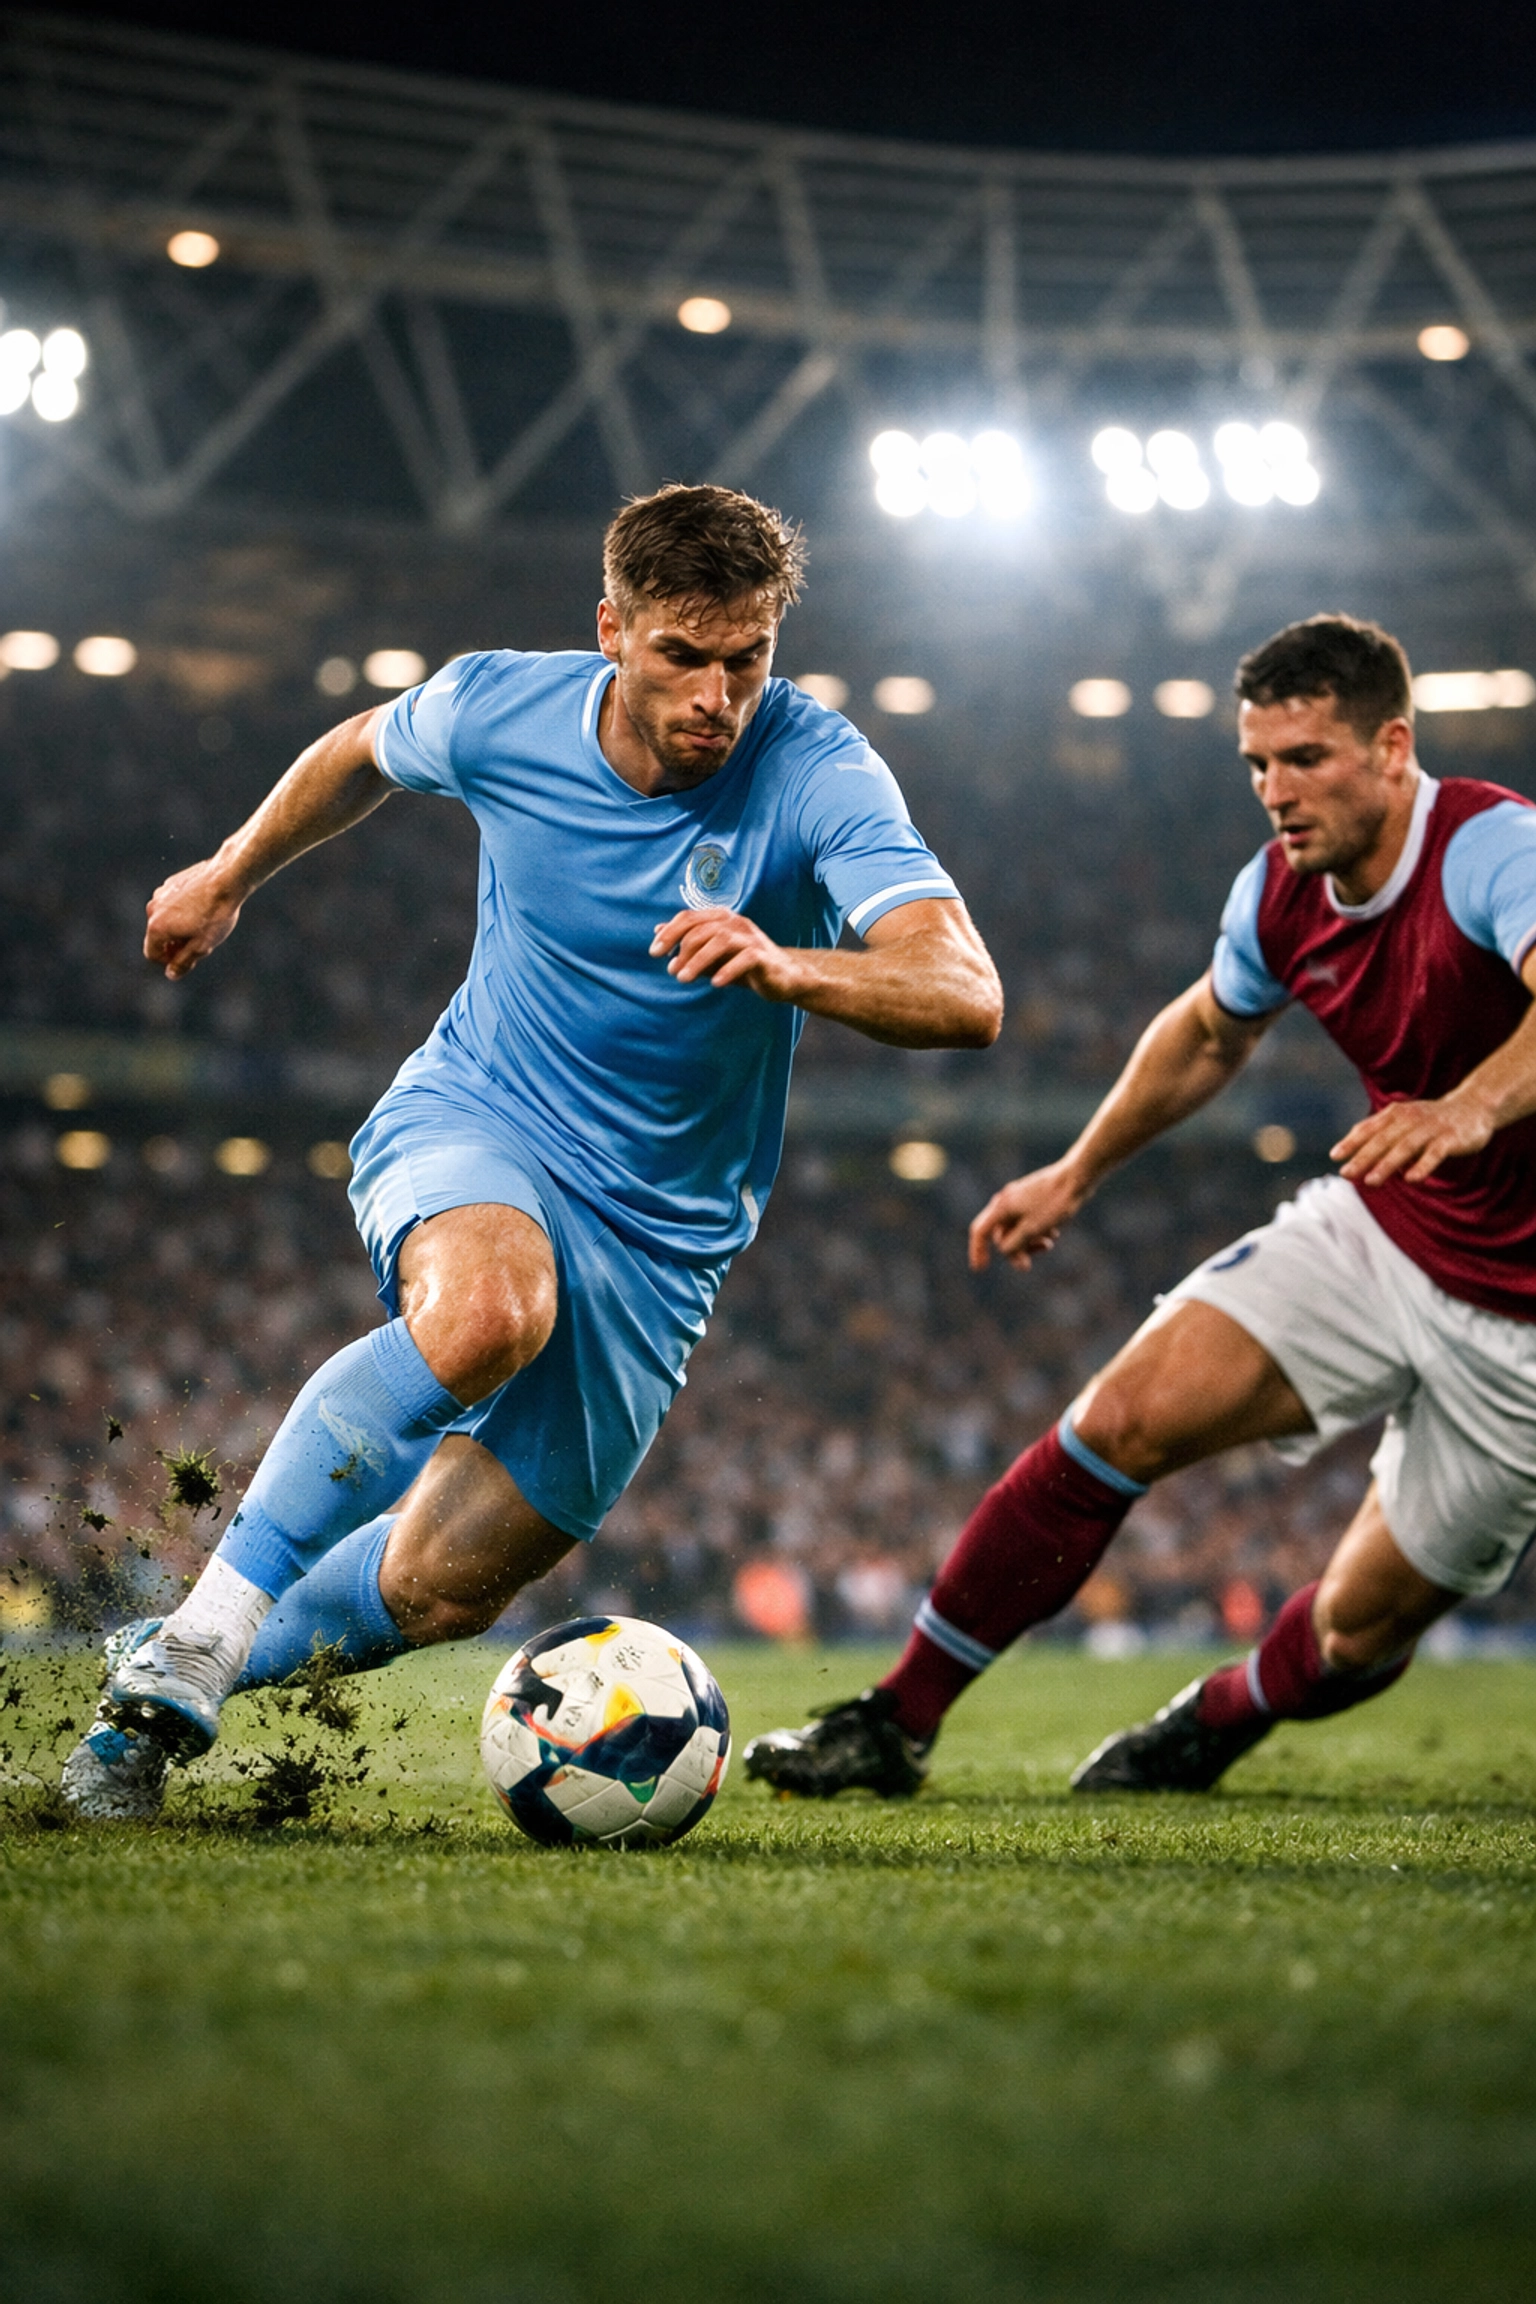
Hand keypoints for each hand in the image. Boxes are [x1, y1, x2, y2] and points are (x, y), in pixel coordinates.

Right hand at [144, 857, 244, 979]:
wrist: (226, 880)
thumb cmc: (215, 915)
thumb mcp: (202, 946)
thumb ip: (183, 962)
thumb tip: (171, 974)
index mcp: (156, 927)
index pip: (152, 954)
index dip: (169, 962)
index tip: (188, 959)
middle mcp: (153, 909)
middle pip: (158, 936)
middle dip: (175, 944)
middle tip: (201, 943)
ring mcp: (160, 893)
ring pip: (165, 919)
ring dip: (178, 927)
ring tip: (204, 925)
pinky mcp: (171, 883)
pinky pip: (171, 904)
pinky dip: (181, 911)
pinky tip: (203, 908)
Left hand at [649, 907, 803, 1000]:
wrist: (782, 976)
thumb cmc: (743, 964)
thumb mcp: (711, 953)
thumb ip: (688, 943)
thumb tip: (657, 931)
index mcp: (720, 918)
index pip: (689, 917)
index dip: (669, 933)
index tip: (654, 952)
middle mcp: (735, 923)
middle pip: (702, 929)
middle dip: (681, 949)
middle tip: (671, 970)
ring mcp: (751, 938)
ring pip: (721, 940)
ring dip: (699, 960)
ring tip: (684, 979)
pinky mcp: (764, 956)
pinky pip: (745, 959)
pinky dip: (727, 970)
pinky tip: (715, 983)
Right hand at [968, 1158, 1090, 1271]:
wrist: (1076, 1178)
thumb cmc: (1054, 1203)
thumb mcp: (1032, 1230)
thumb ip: (1014, 1244)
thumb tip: (1004, 1251)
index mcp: (1002, 1206)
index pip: (980, 1231)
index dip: (977, 1250)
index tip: (980, 1269)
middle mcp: (1006, 1201)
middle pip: (1001, 1234)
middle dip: (1015, 1250)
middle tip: (1027, 1266)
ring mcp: (1019, 1199)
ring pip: (1016, 1229)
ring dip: (1029, 1242)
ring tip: (1049, 1244)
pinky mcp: (1032, 1199)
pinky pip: (1027, 1221)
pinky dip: (1036, 1231)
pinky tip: (1054, 1233)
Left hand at [1331, 1093, 1494, 1185]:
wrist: (1474, 1106)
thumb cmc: (1431, 1119)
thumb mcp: (1404, 1122)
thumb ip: (1382, 1136)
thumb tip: (1356, 1159)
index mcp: (1395, 1114)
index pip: (1369, 1128)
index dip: (1351, 1142)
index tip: (1334, 1157)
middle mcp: (1410, 1119)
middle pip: (1383, 1140)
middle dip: (1363, 1157)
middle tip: (1346, 1173)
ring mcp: (1431, 1128)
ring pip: (1405, 1147)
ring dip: (1386, 1165)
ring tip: (1370, 1181)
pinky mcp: (1451, 1138)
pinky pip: (1435, 1153)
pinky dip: (1423, 1166)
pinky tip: (1411, 1179)